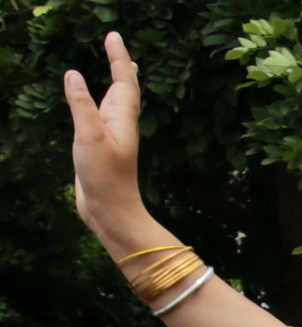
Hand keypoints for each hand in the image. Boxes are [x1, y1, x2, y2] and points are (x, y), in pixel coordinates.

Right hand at [64, 33, 145, 237]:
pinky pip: (101, 118)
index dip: (118, 57)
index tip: (113, 36)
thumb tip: (74, 74)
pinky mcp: (100, 149)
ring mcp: (111, 137)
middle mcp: (120, 125)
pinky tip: (96, 106)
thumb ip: (81, 105)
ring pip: (114, 103)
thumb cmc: (105, 177)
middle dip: (121, 66)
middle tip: (118, 47)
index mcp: (123, 120)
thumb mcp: (89, 137)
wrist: (110, 211)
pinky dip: (99, 103)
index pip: (123, 80)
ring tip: (120, 70)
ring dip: (116, 84)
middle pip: (124, 89)